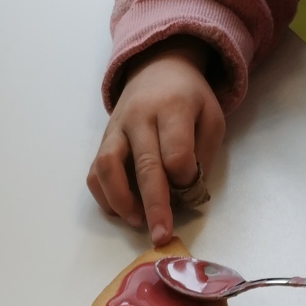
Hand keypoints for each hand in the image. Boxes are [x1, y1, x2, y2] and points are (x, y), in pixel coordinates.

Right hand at [88, 40, 224, 246]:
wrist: (157, 69)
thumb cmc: (189, 100)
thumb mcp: (211, 117)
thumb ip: (203, 154)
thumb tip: (186, 193)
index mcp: (173, 107)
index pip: (176, 152)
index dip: (185, 178)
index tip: (191, 187)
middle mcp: (139, 116)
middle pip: (145, 165)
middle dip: (154, 206)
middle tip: (161, 236)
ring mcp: (116, 129)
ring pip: (107, 168)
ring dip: (121, 202)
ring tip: (138, 222)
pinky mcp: (102, 142)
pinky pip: (94, 173)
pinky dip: (105, 197)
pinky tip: (122, 210)